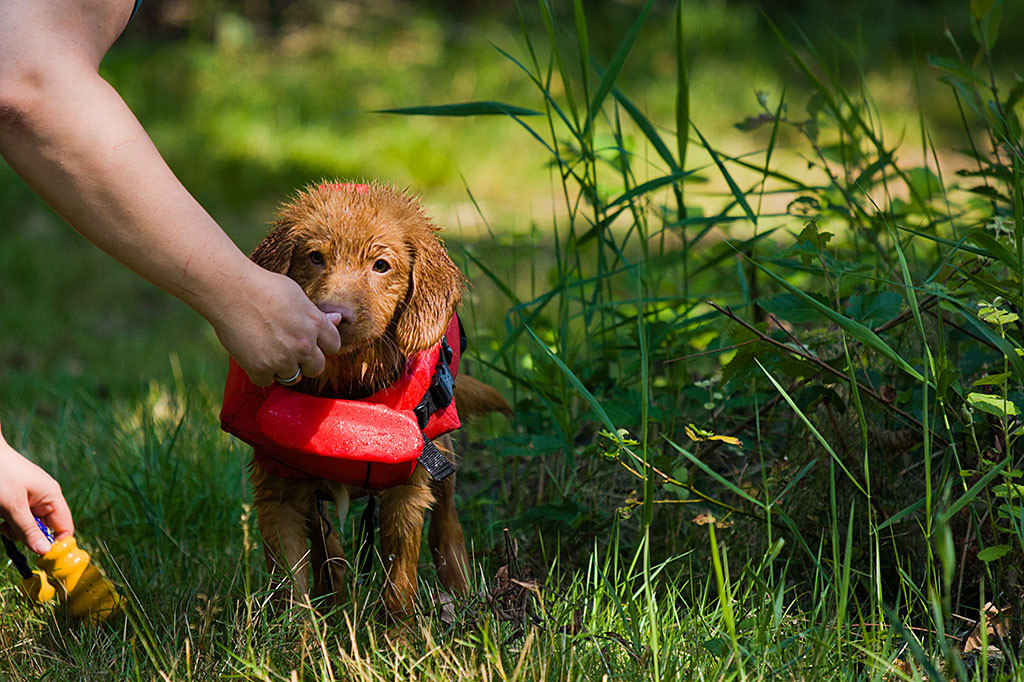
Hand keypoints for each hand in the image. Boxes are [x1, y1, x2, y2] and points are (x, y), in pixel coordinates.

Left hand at [0, 430, 73, 554]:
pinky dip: (10, 522)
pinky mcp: (19, 498)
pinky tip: (0, 517)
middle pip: (46, 529)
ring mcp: (32, 498)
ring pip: (30, 525)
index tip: (41, 557)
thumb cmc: (0, 475)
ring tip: (1, 521)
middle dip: (28, 535)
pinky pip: (20, 518)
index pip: (64, 529)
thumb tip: (45, 552)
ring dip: (15, 529)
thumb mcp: (13, 507)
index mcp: (52, 497)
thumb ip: (28, 530)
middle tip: (8, 529)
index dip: (56, 544)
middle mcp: (46, 498)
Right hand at [206, 262, 341, 385]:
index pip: (334, 346)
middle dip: (306, 362)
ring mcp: (283, 359)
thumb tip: (338, 319)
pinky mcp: (261, 369)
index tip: (311, 342)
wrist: (230, 290)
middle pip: (317, 368)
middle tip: (289, 350)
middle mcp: (304, 344)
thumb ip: (315, 314)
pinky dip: (260, 372)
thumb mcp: (296, 295)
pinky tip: (253, 354)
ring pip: (292, 376)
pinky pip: (267, 381)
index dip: (322, 345)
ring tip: (268, 348)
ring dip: (282, 367)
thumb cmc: (263, 286)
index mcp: (315, 324)